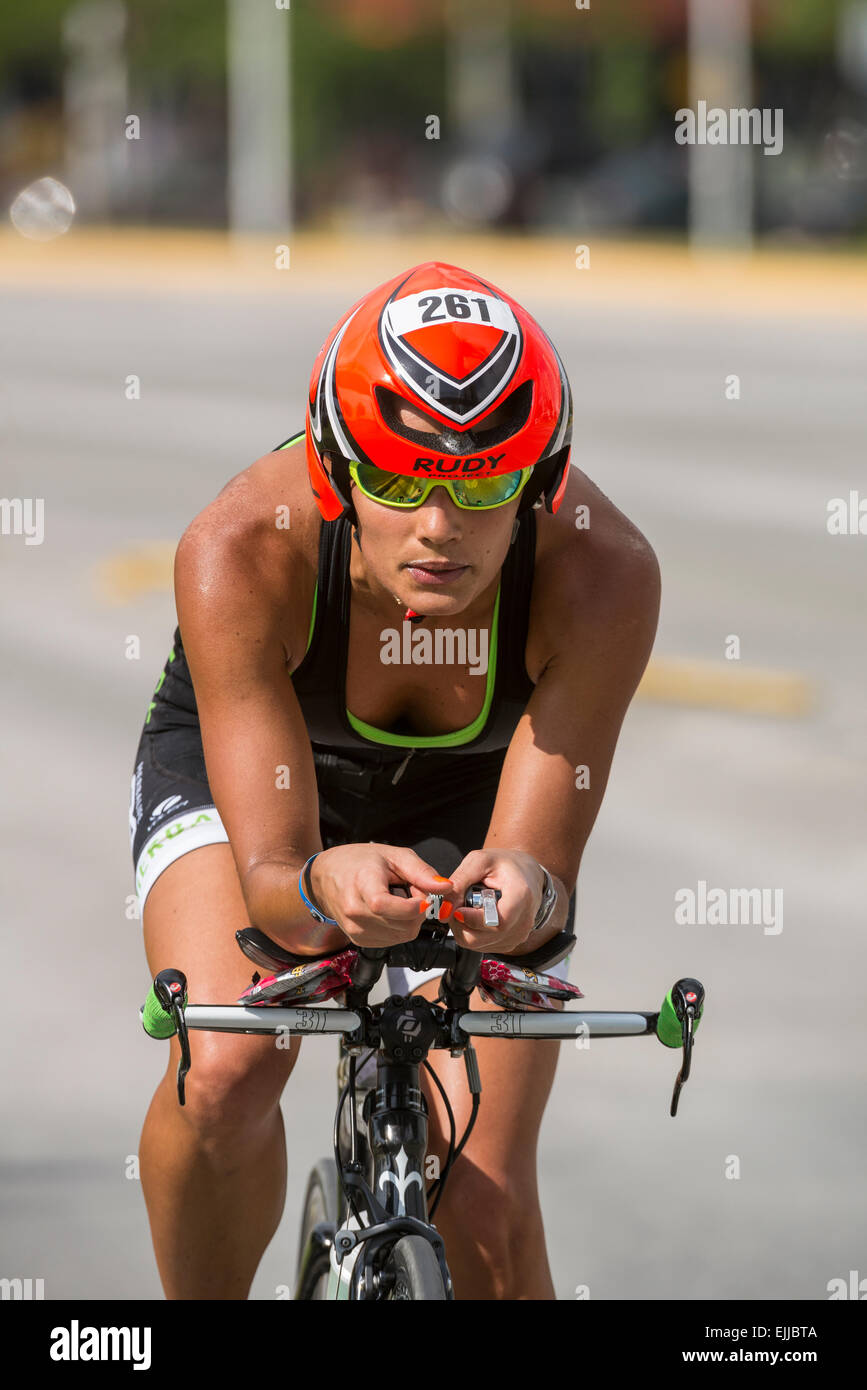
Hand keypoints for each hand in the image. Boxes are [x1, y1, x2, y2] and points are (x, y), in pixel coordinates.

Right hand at [310, 842, 454, 948]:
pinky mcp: (359, 940)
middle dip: (418, 910)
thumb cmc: (359, 862)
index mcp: (361, 886)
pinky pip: (393, 939)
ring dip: (410, 919)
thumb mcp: (393, 856)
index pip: (385, 906)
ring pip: (402, 935)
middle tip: (412, 891)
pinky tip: (390, 910)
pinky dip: (400, 927)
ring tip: (399, 899)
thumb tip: (446, 887)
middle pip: (402, 924)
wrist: (326, 876)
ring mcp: (356, 929)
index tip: (425, 897)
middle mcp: (355, 912)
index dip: (411, 906)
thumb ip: (421, 872)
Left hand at [444, 849, 545, 954]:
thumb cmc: (505, 865)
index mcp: (521, 896)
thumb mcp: (479, 861)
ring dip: (464, 929)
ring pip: (479, 944)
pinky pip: (483, 946)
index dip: (472, 919)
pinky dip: (472, 933)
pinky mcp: (511, 943)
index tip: (457, 910)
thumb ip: (459, 882)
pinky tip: (475, 916)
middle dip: (460, 925)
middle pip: (482, 937)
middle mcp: (523, 920)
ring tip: (466, 908)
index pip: (496, 922)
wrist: (526, 874)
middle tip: (455, 907)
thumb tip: (444, 909)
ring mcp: (518, 935)